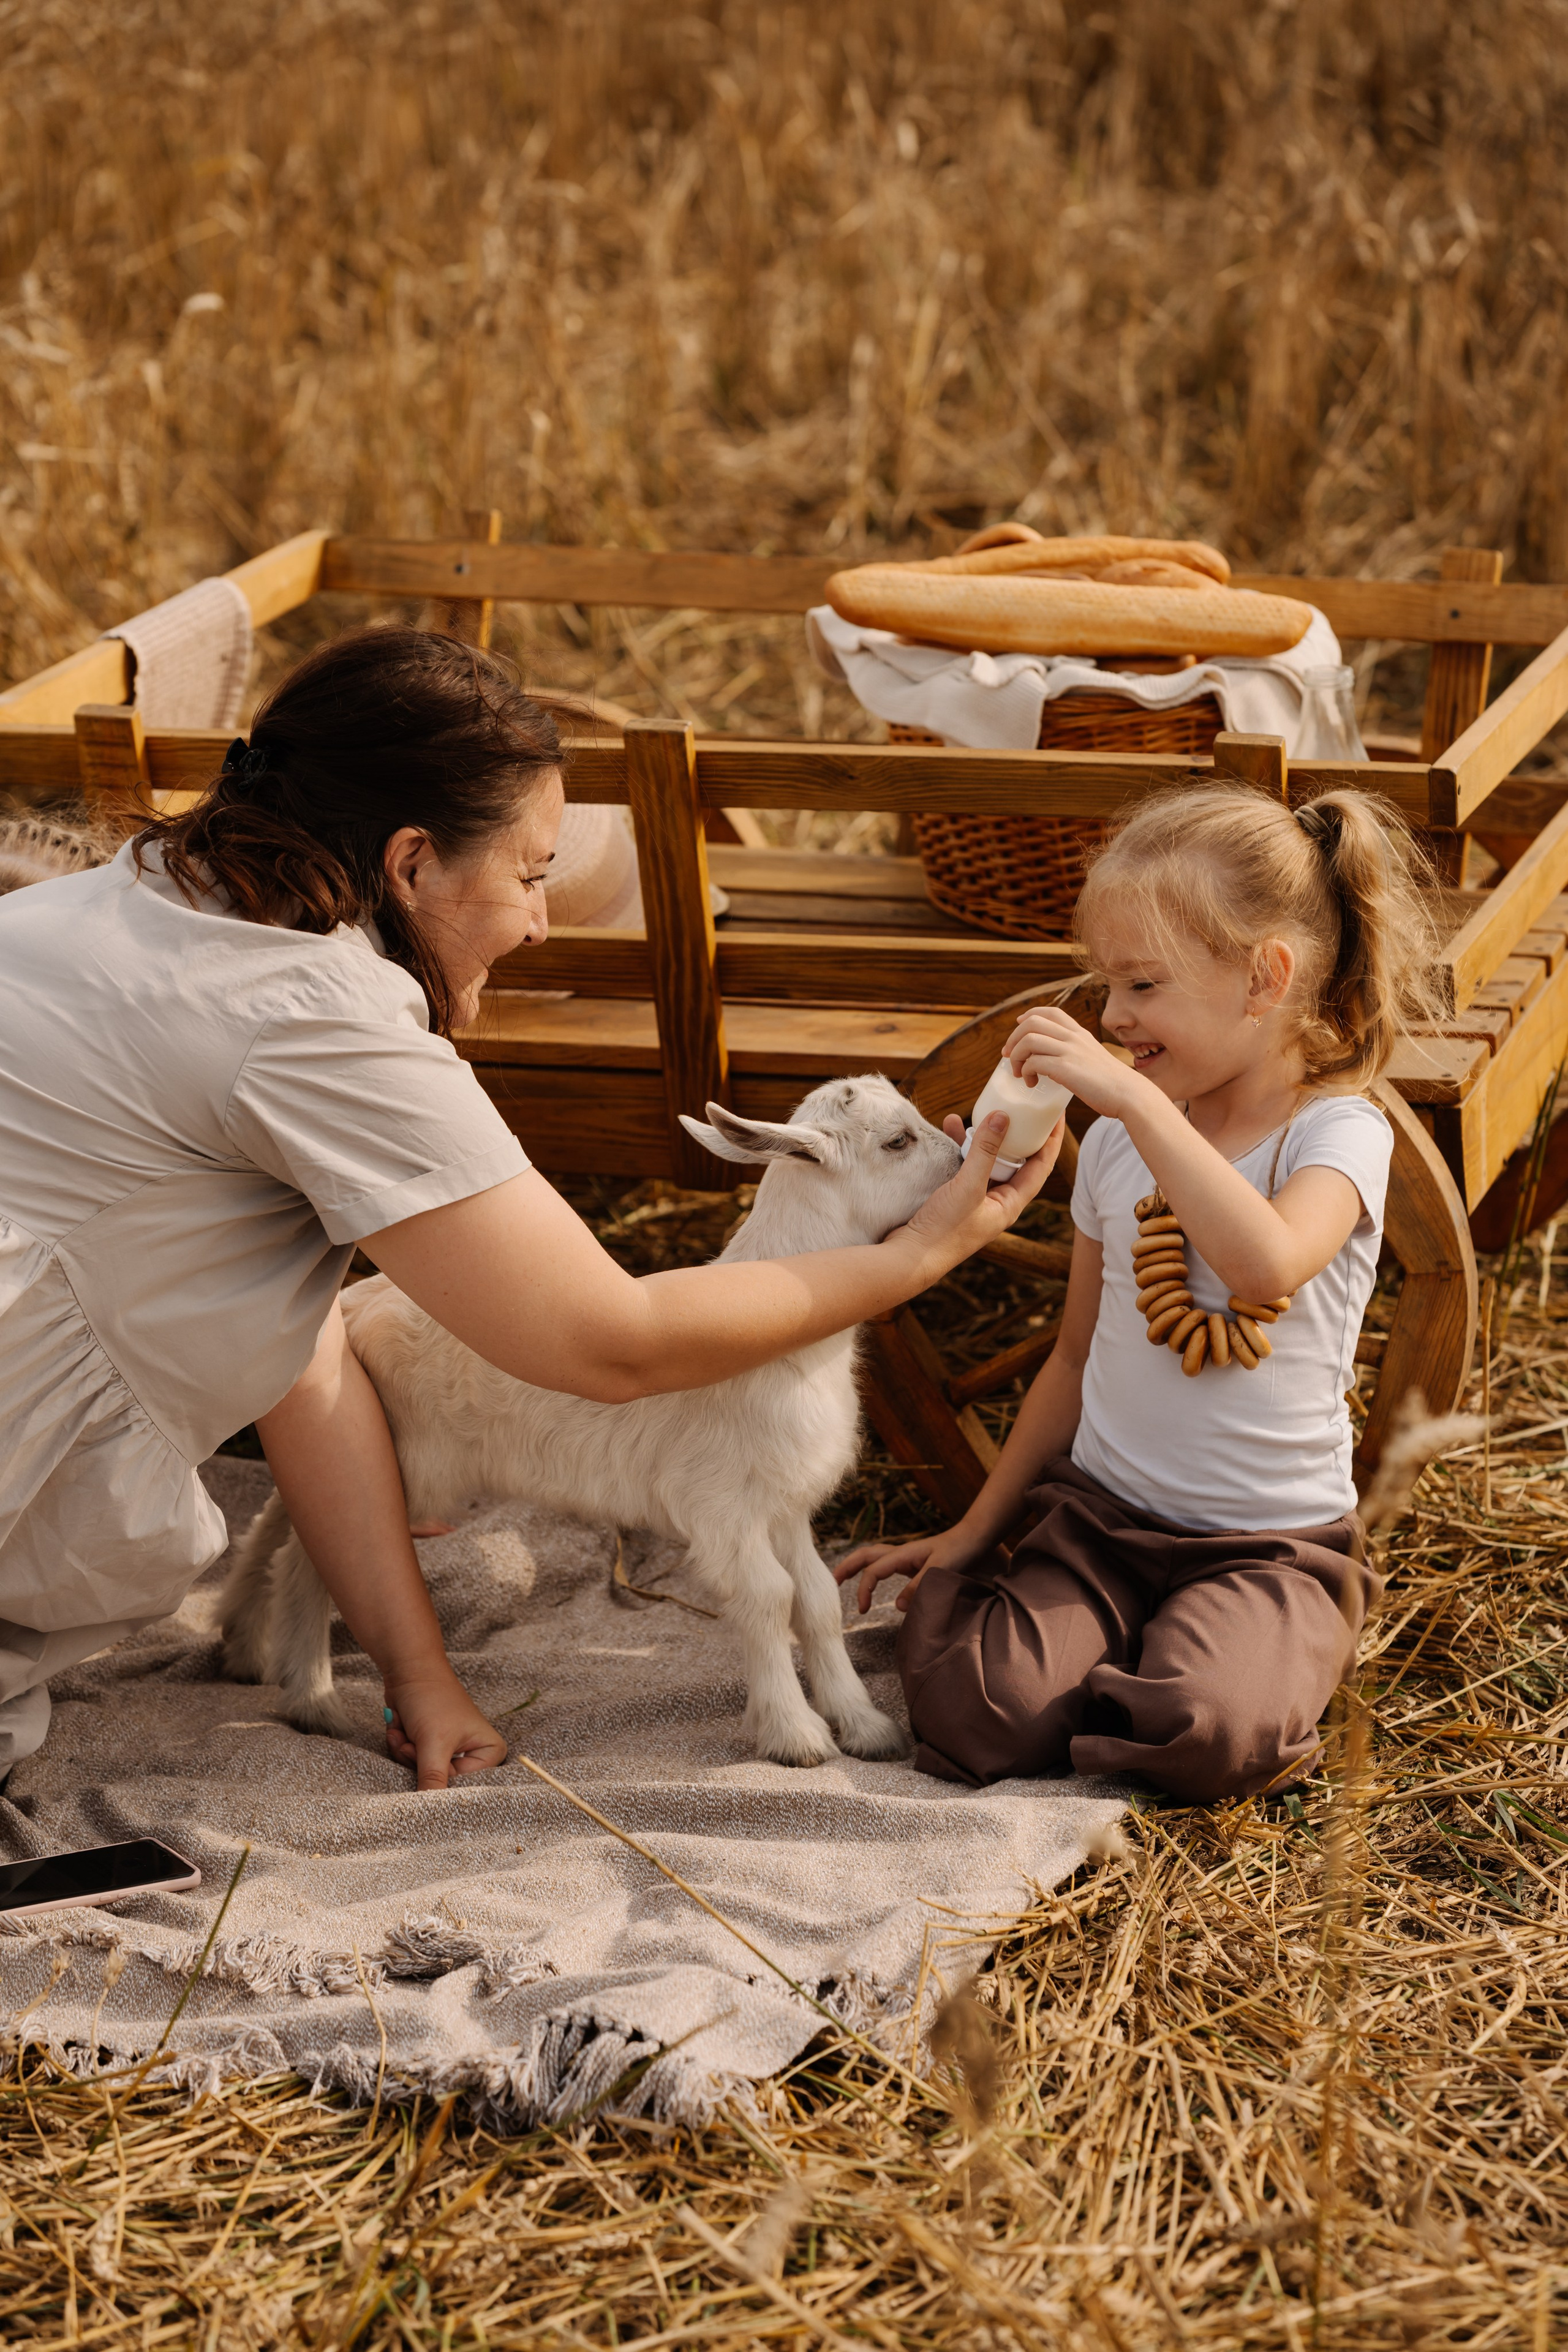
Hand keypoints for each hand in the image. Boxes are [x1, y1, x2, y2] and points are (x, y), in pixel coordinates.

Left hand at [384, 1668, 507, 1789]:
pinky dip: (401, 1747)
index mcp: (491, 1752)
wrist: (408, 1669)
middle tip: (414, 1740)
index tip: (425, 1753)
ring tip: (407, 1730)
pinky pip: (411, 1764)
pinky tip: (402, 1728)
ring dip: (406, 1753)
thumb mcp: (435, 1743)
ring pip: (421, 1775)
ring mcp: (449, 1751)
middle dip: (418, 1761)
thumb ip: (434, 1780)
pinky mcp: (429, 1747)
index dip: (439, 1775)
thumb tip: (428, 1813)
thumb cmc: (432, 1698)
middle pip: (441, 1783)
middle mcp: (474, 1754)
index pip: (464, 1786)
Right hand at [833, 1523, 988, 1614]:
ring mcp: (907, 1557)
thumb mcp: (940, 1570)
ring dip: (857, 1567)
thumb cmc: (960, 1551)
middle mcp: (901, 1553)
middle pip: (865, 1556)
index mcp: (903, 1554)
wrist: (976, 1538)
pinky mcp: (915, 1562)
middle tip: (830, 1583)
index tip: (862, 1610)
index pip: (873, 1571)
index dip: (864, 1590)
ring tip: (843, 1580)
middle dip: (846, 1568)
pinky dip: (874, 1571)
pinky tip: (875, 1582)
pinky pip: (886, 1565)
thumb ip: (919, 1587)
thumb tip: (896, 1606)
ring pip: (874, 1558)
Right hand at [897, 1110, 1058, 1269]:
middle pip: (1014, 1160)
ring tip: (976, 1112)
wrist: (908, 1258)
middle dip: (1013, 1132)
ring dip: (981, 1137)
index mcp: (1010, 1204)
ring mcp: (975, 1199)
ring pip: (986, 1160)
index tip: (1056, 1114)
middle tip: (1017, 1105)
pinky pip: (964, 1165)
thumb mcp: (968, 1187)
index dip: (1051, 1140)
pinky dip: (959, 1147)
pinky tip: (949, 1128)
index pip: (1041, 1166)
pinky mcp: (954, 1197)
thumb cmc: (944, 1231)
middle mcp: (996, 1201)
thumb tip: (1003, 1116)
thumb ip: (985, 1151)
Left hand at [1000, 1008, 1139, 1119]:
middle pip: (1032, 1022)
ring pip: (1028, 1040)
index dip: (1029, 1016)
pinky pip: (1033, 1062)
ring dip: (1016, 1056)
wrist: (1129, 1094)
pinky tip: (1031, 1083)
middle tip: (1009, 1056)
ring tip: (1019, 1073)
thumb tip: (1059, 1062)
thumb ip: (1077, 1054)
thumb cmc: (1112, 1084)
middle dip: (1013, 1038)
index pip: (1050, 1012)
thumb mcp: (1094, 1058)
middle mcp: (1074, 1037)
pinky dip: (1025, 1072)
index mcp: (1080, 1034)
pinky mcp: (1066, 1068)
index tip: (1018, 1028)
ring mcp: (1070, 1051)